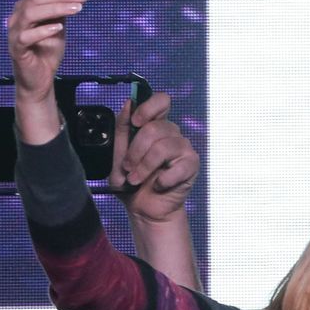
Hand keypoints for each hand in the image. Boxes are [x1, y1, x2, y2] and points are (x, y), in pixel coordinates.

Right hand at [6, 0, 91, 99]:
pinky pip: (25, 36)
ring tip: (78, 8)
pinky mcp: (16, 49)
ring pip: (31, 12)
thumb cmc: (48, 48)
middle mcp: (17, 15)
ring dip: (56, 8)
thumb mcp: (60, 17)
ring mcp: (14, 32)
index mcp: (26, 5)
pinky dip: (42, 31)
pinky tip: (59, 28)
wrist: (40, 78)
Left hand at [109, 91, 200, 223]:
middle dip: (135, 150)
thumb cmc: (132, 183)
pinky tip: (158, 185)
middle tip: (128, 168)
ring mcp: (183, 148)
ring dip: (144, 167)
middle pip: (155, 128)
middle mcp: (171, 134)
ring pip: (162, 147)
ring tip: (136, 180)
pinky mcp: (191, 165)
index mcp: (155, 126)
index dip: (149, 107)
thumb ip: (122, 129)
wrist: (144, 209)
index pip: (161, 101)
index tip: (136, 122)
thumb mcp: (118, 155)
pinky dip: (163, 179)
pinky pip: (177, 166)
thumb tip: (128, 103)